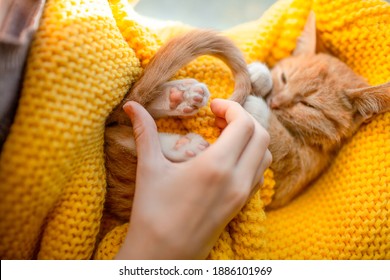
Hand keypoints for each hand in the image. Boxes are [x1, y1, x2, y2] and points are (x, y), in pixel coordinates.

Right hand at [115, 99, 271, 259]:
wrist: (162, 256)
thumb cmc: (152, 213)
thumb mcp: (149, 169)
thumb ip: (144, 132)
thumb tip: (131, 105)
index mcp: (216, 166)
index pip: (244, 124)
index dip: (232, 107)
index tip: (213, 106)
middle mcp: (237, 180)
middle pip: (261, 136)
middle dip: (244, 120)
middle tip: (219, 118)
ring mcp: (242, 195)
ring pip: (264, 156)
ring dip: (251, 139)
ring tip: (225, 136)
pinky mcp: (241, 206)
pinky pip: (258, 175)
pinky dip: (251, 158)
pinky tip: (227, 160)